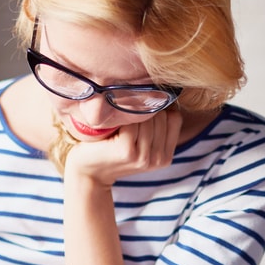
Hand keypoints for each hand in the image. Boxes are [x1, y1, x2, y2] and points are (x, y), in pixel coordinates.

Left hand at [65, 109, 182, 185]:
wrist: (89, 172)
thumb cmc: (114, 148)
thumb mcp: (142, 142)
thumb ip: (158, 126)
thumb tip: (166, 93)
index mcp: (166, 157)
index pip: (175, 118)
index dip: (158, 111)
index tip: (140, 116)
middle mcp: (158, 159)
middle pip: (161, 116)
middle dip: (143, 112)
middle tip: (126, 123)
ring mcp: (144, 157)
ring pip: (147, 118)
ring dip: (131, 115)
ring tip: (119, 125)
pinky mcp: (127, 151)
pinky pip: (131, 122)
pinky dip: (121, 119)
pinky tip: (112, 128)